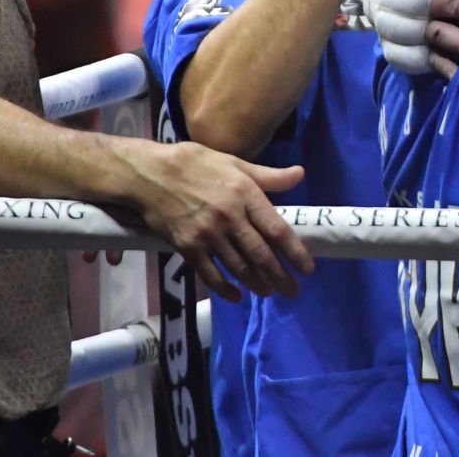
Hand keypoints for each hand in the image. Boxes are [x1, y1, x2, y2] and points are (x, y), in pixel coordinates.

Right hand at [136, 144, 313, 301]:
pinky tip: (236, 296)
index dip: (295, 253)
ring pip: (239, 268)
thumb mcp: (234, 162)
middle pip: (261, 254)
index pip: (277, 230)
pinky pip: (211, 275)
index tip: (308, 269)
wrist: (149, 174)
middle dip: (281, 276)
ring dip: (257, 284)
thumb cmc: (195, 163)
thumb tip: (300, 174)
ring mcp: (208, 235)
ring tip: (269, 292)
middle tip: (293, 292)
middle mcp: (230, 217)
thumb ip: (268, 175)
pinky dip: (226, 289)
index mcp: (245, 194)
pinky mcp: (188, 247)